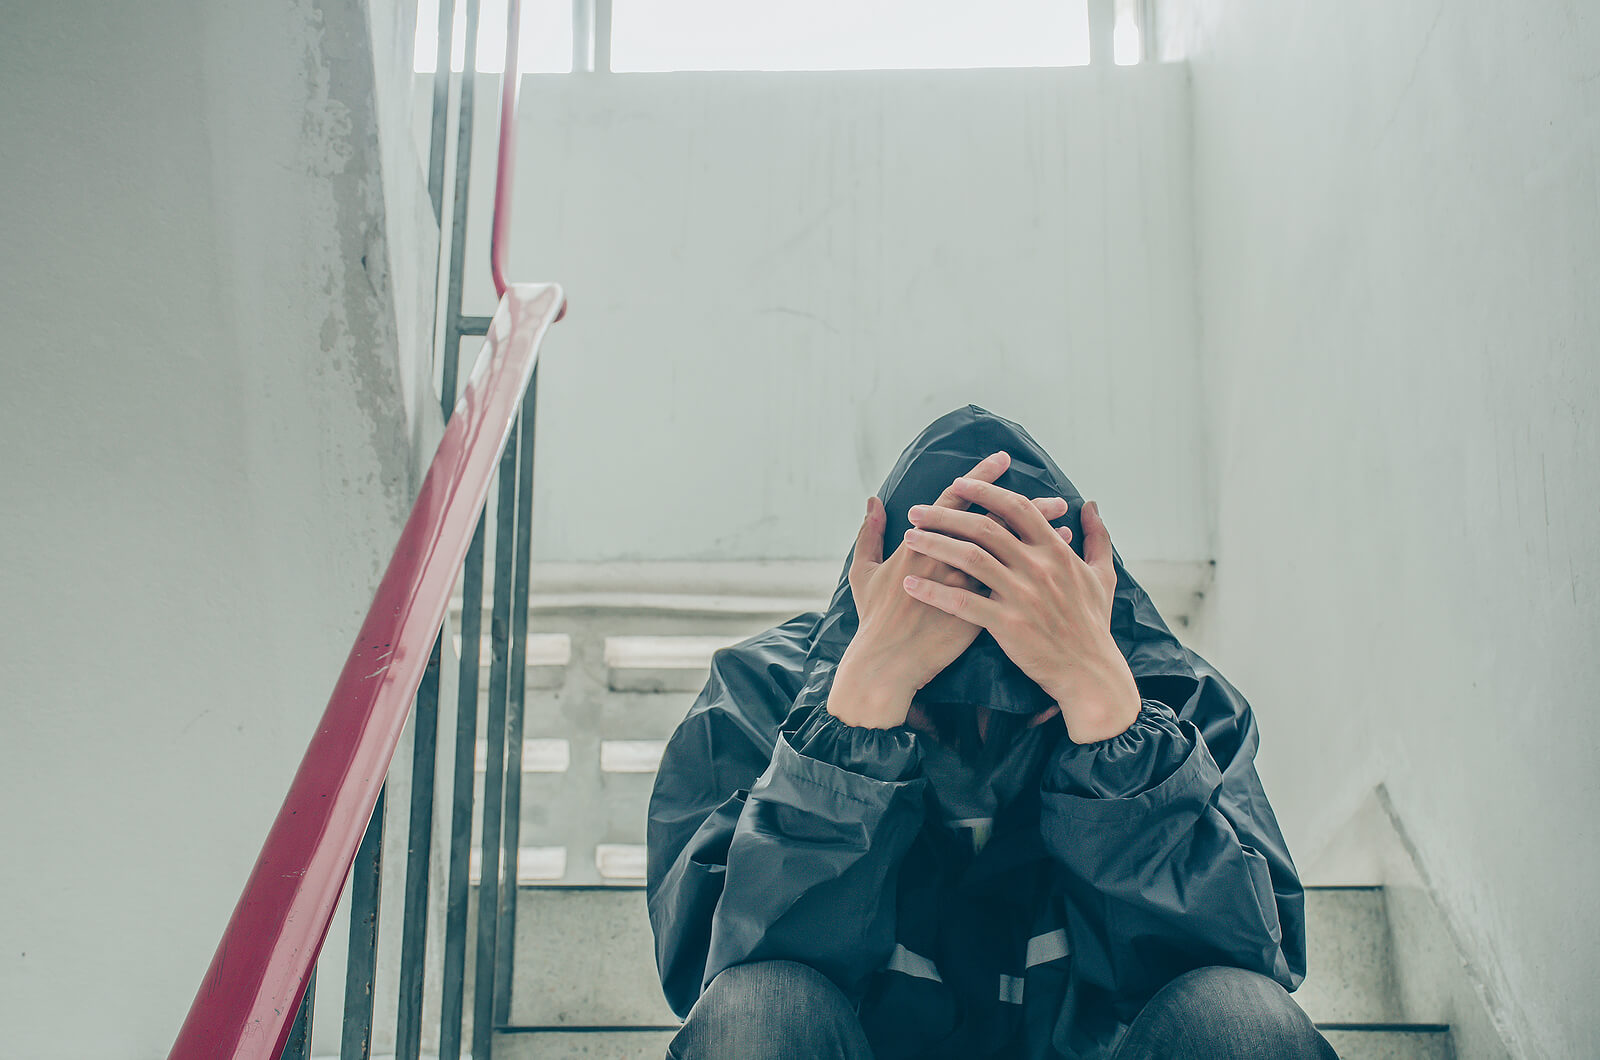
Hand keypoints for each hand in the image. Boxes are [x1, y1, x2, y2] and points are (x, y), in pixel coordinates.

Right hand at [832, 451, 1069, 727]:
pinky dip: (1037, 567)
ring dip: (1040, 536)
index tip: (1004, 458)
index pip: (955, 500)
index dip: (980, 477)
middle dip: (1027, 507)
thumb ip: (869, 534)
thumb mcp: (864, 573)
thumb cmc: (875, 620)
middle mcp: (948, 560)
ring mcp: (966, 586)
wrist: (888, 664)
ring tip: (1065, 528)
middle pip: (994, 522)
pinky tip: (1057, 559)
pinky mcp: (980, 611)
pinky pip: (1017, 581)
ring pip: (1010, 550)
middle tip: (1054, 499)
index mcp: (920, 544)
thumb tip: (872, 501)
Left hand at [899, 477, 1141, 742]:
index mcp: (1056, 552)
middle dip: (947, 515)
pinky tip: (910, 585)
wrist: (1089, 672)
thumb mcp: (1103, 576)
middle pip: (985, 528)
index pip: (1017, 508)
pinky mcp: (1008, 624)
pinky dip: (934, 591)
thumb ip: (1097, 537)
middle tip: (917, 511)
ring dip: (935, 545)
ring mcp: (1022, 595)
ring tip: (909, 539)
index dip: (986, 492)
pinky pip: (962, 602)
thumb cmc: (1093, 625)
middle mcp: (1038, 568)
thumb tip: (1089, 504)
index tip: (959, 484)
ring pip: (969, 559)